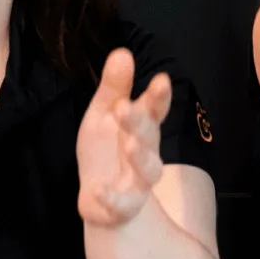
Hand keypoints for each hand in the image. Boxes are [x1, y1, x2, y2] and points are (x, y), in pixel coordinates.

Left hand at [77, 48, 172, 228]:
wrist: (100, 199)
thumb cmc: (106, 150)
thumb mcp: (104, 114)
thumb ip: (114, 87)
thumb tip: (122, 52)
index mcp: (141, 128)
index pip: (154, 111)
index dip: (159, 97)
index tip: (161, 80)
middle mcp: (145, 154)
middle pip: (150, 138)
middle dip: (141, 123)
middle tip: (126, 107)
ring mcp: (137, 182)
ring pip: (148, 171)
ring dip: (141, 157)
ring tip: (129, 144)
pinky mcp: (122, 206)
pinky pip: (122, 204)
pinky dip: (112, 198)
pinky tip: (98, 190)